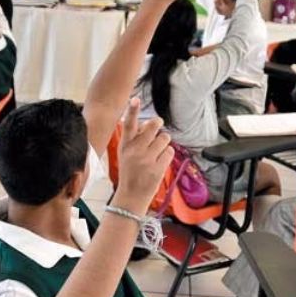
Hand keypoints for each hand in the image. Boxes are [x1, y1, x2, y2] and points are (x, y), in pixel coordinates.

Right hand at [110, 100, 173, 215]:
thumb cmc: (129, 173)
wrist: (131, 196)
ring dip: (164, 143)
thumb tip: (150, 125)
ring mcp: (147, 159)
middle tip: (158, 127)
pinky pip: (169, 151)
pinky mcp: (157, 168)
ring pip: (164, 138)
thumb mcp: (125, 154)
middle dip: (158, 125)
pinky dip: (167, 155)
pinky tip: (160, 162)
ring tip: (157, 152)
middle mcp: (135, 150)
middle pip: (153, 126)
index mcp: (125, 145)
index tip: (135, 99)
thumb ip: (135, 139)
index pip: (129, 124)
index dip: (132, 111)